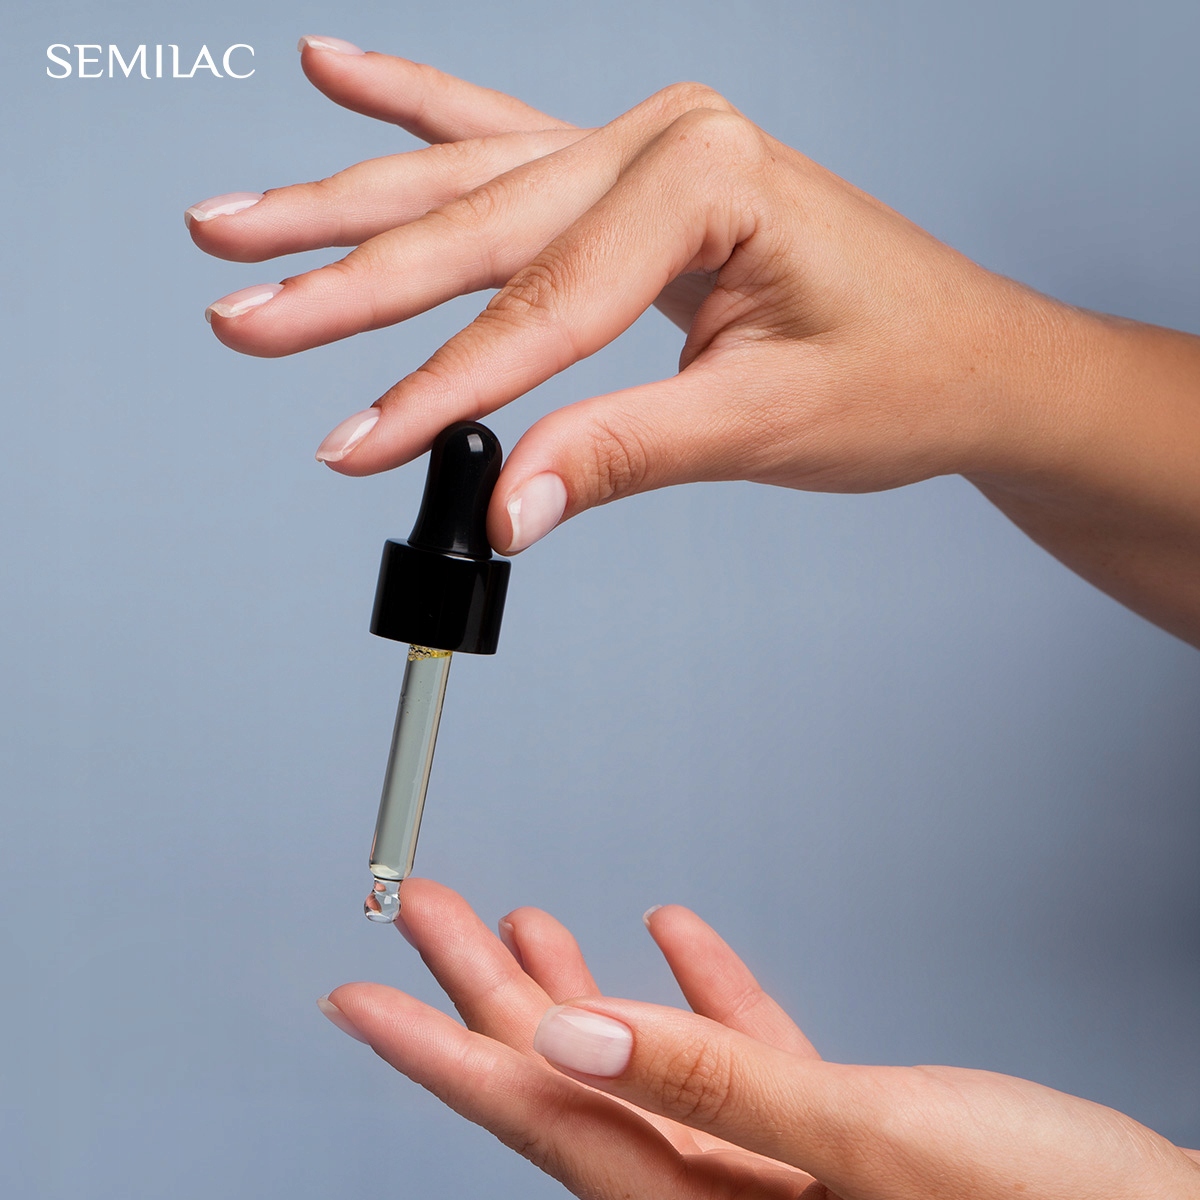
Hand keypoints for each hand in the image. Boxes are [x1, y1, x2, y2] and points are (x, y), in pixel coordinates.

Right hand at [188, 39, 1199, 644]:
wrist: (965, 355)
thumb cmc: (899, 372)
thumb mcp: (760, 425)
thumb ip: (621, 454)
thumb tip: (508, 511)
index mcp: (708, 175)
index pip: (544, 304)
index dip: (444, 387)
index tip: (358, 444)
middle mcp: (666, 139)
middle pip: (479, 222)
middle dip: (350, 282)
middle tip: (240, 314)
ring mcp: (644, 148)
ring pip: (469, 179)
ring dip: (348, 204)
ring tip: (239, 222)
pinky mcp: (632, 179)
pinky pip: (504, 142)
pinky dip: (417, 113)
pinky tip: (338, 72)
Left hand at [319, 880, 1199, 1198]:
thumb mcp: (874, 1140)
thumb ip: (716, 1084)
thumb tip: (575, 1034)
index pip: (535, 1113)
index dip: (437, 1052)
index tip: (361, 998)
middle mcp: (715, 1196)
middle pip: (567, 1077)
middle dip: (488, 989)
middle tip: (428, 914)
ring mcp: (766, 1167)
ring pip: (638, 1061)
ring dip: (579, 984)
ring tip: (521, 918)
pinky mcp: (822, 1137)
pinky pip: (732, 1057)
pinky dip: (698, 992)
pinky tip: (673, 934)